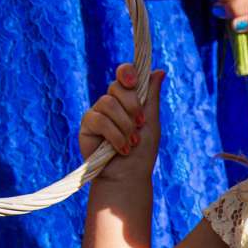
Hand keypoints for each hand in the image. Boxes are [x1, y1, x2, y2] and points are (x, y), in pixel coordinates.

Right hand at [79, 63, 162, 188]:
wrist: (129, 177)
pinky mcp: (87, 125)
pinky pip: (98, 119)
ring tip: (132, 143)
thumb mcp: (151, 121)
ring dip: (124, 126)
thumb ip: (152, 96)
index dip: (127, 73)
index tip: (134, 83)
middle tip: (140, 125)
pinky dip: (114, 135)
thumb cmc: (142, 152)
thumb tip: (160, 70)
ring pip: (108, 103)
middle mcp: (111, 103)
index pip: (124, 74)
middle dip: (132, 106)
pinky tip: (121, 149)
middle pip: (116, 86)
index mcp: (128, 99)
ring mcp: (98, 112)